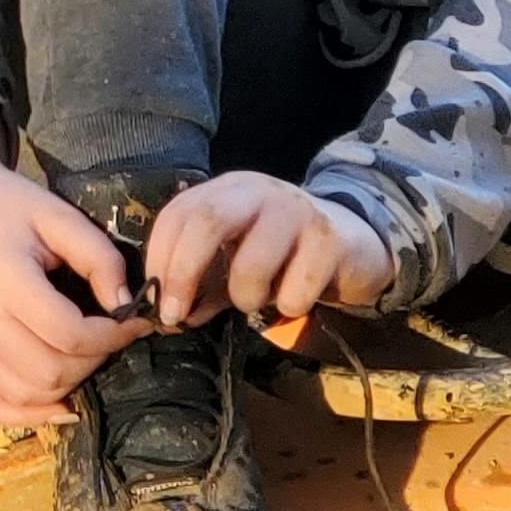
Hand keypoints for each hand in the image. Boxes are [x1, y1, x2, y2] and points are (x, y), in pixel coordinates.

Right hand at [0, 152, 146, 425]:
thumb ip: (98, 257)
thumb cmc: (10, 206)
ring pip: (24, 394)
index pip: (67, 333)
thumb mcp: (60, 216)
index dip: (112, 336)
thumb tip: (125, 304)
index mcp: (4, 279)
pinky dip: (27, 413)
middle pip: (47, 372)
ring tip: (86, 357)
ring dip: (67, 386)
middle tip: (111, 336)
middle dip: (93, 361)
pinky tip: (57, 402)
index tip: (134, 320)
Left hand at [143, 172, 395, 342]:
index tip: (156, 300)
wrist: (354, 242)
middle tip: (176, 315)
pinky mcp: (331, 240)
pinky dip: (288, 306)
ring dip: (245, 298)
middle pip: (206, 222)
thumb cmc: (283, 254)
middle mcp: (258, 192)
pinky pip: (296, 289)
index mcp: (227, 191)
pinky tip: (297, 296)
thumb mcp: (234, 262)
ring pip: (252, 264)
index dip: (159, 259)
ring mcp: (296, 211)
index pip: (178, 214)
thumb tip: (169, 318)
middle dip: (183, 274)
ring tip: (256, 300)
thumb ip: (201, 286)